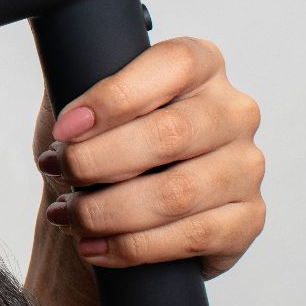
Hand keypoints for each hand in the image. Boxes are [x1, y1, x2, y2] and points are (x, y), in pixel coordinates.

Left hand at [31, 36, 265, 278]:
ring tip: (69, 214)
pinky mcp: (248, 219)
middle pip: (169, 134)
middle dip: (98, 160)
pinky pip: (191, 238)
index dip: (112, 98)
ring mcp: (246, 167)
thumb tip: (61, 58)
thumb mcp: (86, 99)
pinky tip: (96, 246)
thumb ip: (77, 74)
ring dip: (108, 211)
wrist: (120, 209)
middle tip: (57, 170)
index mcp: (201, 65)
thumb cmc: (101, 144)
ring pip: (177, 194)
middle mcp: (234, 111)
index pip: (170, 66)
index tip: (64, 129)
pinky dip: (132, 247)